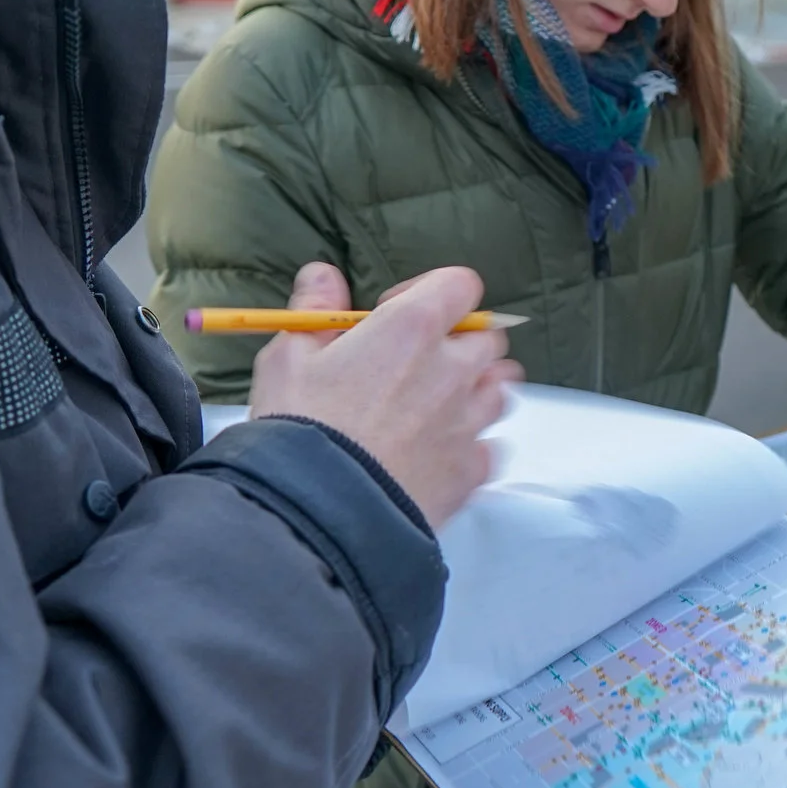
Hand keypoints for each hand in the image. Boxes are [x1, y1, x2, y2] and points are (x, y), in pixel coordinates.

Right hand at [250, 263, 521, 528]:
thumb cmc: (301, 429)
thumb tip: (322, 276)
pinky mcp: (472, 470)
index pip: (460, 285)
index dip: (432, 294)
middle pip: (486, 338)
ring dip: (475, 390)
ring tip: (433, 407)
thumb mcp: (288, 357)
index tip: (397, 315)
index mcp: (413, 328)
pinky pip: (491, 445)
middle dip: (457, 343)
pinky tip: (439, 452)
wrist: (320, 511)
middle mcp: (453, 368)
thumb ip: (315, 310)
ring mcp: (469, 421)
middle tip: (414, 364)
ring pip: (498, 389)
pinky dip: (473, 444)